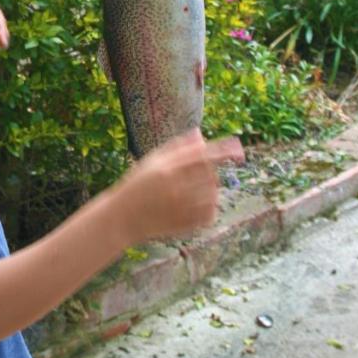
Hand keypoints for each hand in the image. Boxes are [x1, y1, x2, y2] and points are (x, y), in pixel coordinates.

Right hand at [115, 129, 243, 242]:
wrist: (121, 218)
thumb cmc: (135, 186)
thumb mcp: (150, 161)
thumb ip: (176, 147)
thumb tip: (200, 134)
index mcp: (166, 168)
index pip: (202, 156)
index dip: (222, 152)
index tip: (236, 149)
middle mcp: (174, 187)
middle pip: (209, 175)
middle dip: (211, 172)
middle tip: (203, 175)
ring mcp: (180, 207)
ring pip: (212, 195)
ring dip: (212, 190)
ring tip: (199, 190)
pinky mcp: (183, 223)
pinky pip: (209, 214)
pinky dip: (210, 209)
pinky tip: (199, 205)